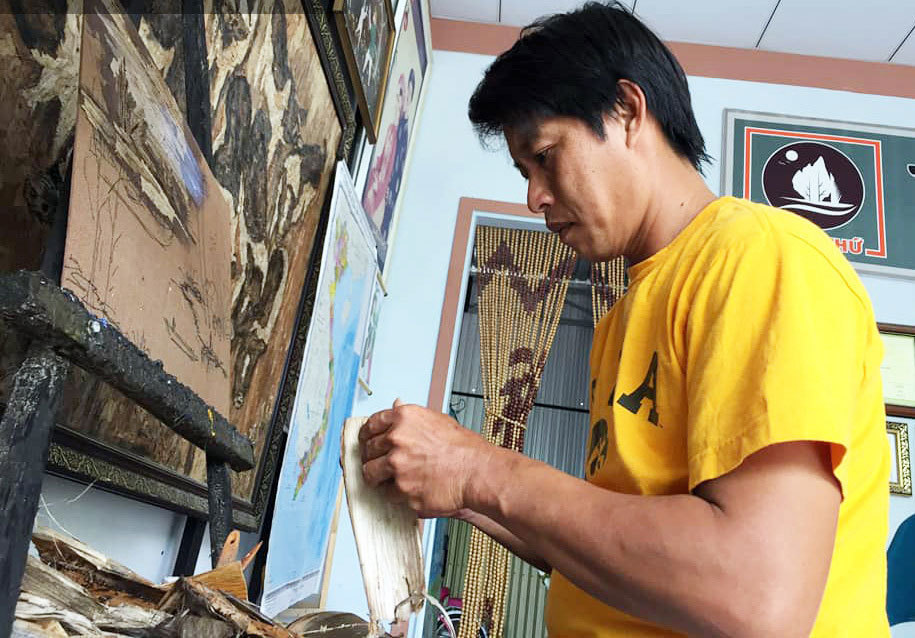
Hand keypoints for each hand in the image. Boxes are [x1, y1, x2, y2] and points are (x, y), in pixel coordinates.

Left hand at [358, 399, 494, 517]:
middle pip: (368, 450)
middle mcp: (396, 440)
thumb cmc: (463, 448)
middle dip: (374, 458)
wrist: (478, 472)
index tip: (366, 441)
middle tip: (384, 463)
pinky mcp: (402, 490)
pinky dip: (396, 494)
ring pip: (371, 474)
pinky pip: (388, 494)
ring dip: (379, 477)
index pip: (371, 425)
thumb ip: (411, 417)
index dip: (367, 435)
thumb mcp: (436, 420)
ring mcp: (397, 466)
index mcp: (404, 418)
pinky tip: (411, 488)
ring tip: (393, 479)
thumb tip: (395, 405)